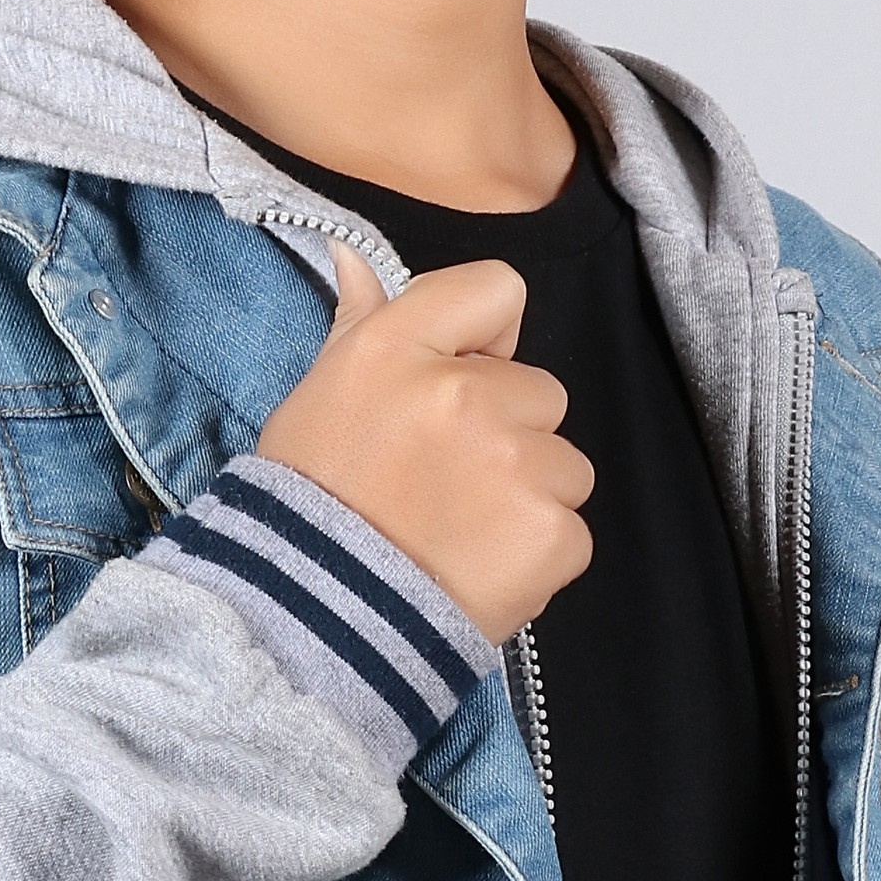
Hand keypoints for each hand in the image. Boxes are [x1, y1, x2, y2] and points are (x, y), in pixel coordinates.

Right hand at [256, 242, 593, 644]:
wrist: (312, 625)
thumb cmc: (309, 505)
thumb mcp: (320, 398)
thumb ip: (357, 322)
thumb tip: (352, 255)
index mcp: (399, 349)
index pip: (499, 290)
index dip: (487, 339)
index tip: (456, 384)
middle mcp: (465, 396)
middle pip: (540, 391)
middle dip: (509, 433)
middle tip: (443, 484)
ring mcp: (516, 466)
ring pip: (565, 465)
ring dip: (528, 496)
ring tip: (460, 533)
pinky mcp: (552, 534)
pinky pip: (571, 530)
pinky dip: (536, 555)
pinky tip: (479, 569)